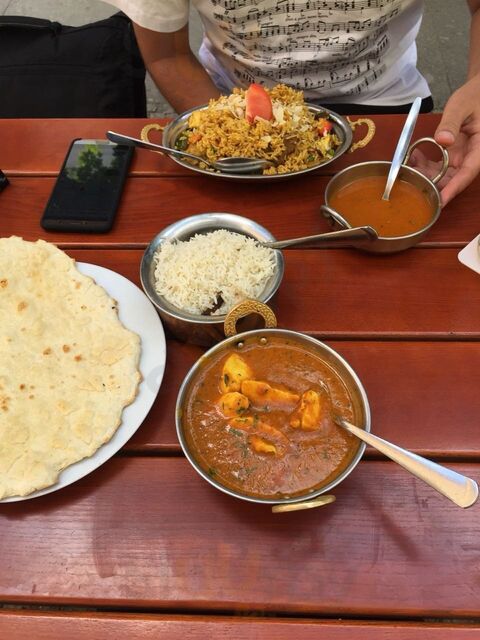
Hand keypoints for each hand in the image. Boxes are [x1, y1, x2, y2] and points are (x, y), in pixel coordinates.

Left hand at [409, 75, 479, 205]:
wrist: (478, 93)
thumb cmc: (474, 96)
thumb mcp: (461, 105)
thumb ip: (451, 122)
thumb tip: (442, 140)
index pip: (468, 173)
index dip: (453, 188)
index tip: (441, 201)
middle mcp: (473, 156)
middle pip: (455, 178)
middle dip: (434, 185)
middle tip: (413, 185)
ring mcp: (463, 157)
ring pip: (446, 175)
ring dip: (427, 175)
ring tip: (409, 169)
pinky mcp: (455, 156)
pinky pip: (441, 166)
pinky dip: (427, 165)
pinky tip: (414, 157)